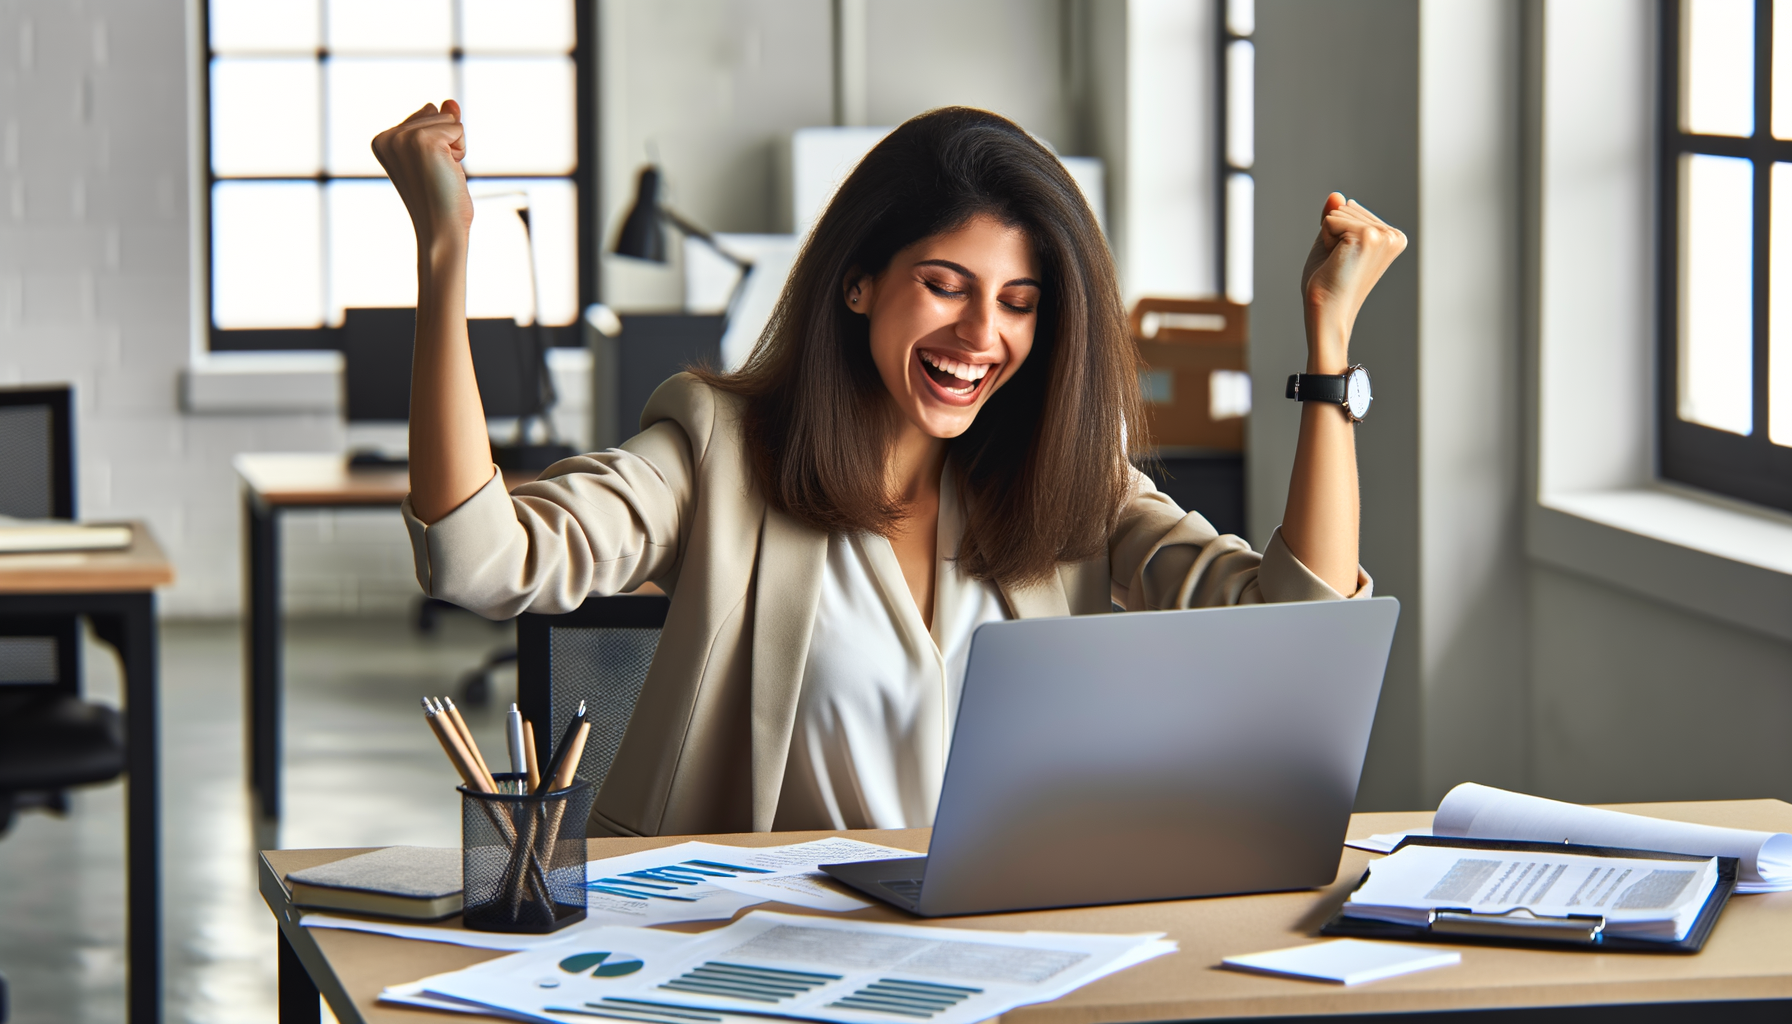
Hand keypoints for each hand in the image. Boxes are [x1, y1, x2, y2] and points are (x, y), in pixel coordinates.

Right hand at [371, 100, 472, 258]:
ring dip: (455, 148)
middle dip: (448, 143)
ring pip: (449, 119)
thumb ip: (440, 124)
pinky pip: (458, 128)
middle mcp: (387, 136)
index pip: (426, 115)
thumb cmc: (441, 198)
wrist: (442, 229)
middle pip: (437, 113)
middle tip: (437, 175)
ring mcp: (403, 138)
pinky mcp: (423, 141)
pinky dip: (460, 151)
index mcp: (382, 140)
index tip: (428, 171)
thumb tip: (450, 101)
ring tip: (441, 175)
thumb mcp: (439, 155)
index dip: (439, 143)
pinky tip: (448, 173)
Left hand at [1299, 193, 1405, 369]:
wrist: (1326, 311)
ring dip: (1329, 239)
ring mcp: (1383, 236)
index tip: (1344, 261)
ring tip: (1339, 264)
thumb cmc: (1328, 284)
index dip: (1336, 235)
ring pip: (1339, 212)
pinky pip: (1331, 220)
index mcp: (1392, 237)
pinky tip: (1336, 261)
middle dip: (1333, 234)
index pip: (1352, 211)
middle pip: (1346, 209)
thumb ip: (1336, 218)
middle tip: (1339, 264)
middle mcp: (1394, 235)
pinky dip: (1325, 240)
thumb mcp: (1331, 244)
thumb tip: (1337, 195)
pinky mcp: (1368, 237)